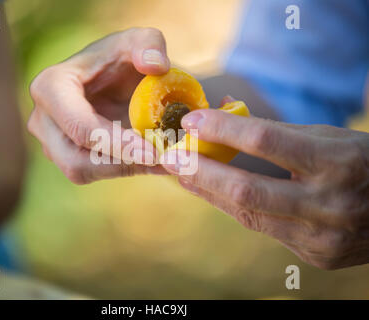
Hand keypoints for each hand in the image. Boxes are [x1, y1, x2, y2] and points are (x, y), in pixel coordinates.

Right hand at [28, 28, 169, 183]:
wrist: (114, 75)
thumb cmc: (123, 57)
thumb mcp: (141, 40)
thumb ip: (150, 44)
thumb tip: (155, 65)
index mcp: (51, 86)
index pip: (80, 126)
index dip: (116, 144)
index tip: (154, 152)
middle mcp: (42, 118)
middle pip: (75, 159)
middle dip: (120, 163)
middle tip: (161, 160)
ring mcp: (49, 140)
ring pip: (82, 172)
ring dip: (123, 169)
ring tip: (162, 159)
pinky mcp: (63, 155)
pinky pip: (91, 172)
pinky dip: (123, 169)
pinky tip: (151, 160)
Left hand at [161, 96, 368, 268]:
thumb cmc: (358, 160)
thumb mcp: (325, 136)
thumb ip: (273, 130)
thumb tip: (219, 112)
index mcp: (338, 161)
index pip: (266, 140)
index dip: (223, 129)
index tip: (191, 120)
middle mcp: (330, 204)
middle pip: (247, 189)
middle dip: (200, 171)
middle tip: (169, 156)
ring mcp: (322, 237)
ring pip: (248, 214)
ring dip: (209, 192)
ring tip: (182, 173)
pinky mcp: (315, 256)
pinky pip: (261, 227)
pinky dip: (233, 207)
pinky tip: (212, 192)